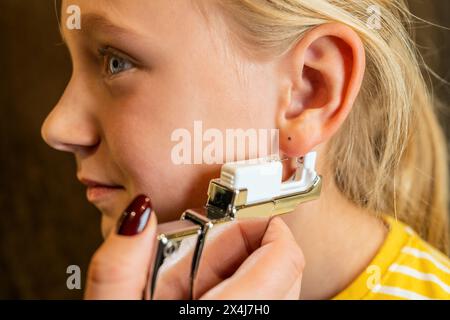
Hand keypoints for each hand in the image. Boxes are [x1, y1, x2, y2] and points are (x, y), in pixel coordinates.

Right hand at [84, 195, 304, 299]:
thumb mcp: (115, 311)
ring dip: (246, 273)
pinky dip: (242, 296)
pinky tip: (203, 302)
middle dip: (251, 248)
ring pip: (278, 293)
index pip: (286, 257)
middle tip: (211, 248)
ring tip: (201, 280)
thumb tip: (140, 217)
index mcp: (230, 316)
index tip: (236, 217)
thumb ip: (119, 266)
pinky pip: (265, 308)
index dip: (266, 226)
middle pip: (286, 272)